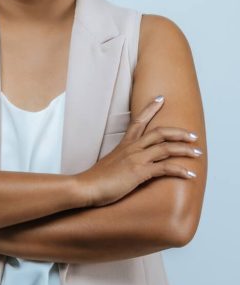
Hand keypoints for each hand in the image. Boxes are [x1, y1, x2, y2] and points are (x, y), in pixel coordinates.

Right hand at [77, 96, 203, 207]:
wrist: (86, 186)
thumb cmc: (96, 178)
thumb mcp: (110, 163)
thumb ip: (121, 159)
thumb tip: (127, 163)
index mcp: (124, 144)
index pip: (139, 121)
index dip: (150, 108)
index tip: (161, 98)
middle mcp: (132, 148)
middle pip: (159, 132)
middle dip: (178, 133)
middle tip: (193, 135)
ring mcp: (136, 158)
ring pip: (166, 148)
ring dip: (184, 150)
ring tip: (197, 153)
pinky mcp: (139, 172)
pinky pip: (165, 168)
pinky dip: (180, 170)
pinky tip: (190, 174)